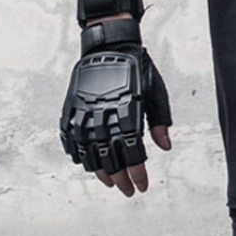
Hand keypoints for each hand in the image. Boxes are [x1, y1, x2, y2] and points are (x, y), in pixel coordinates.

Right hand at [60, 37, 171, 196]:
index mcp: (127, 113)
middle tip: (128, 190)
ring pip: (89, 155)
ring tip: (111, 182)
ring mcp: (84, 115)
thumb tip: (165, 146)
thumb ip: (160, 120)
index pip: (133, 155)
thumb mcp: (156, 91)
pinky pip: (71, 142)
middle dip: (121, 180)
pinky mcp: (71, 110)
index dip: (137, 174)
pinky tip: (88, 164)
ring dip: (101, 173)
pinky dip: (79, 156)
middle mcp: (104, 117)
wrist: (109, 45)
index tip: (142, 186)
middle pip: (110, 160)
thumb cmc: (137, 66)